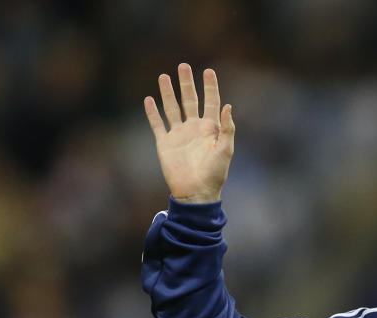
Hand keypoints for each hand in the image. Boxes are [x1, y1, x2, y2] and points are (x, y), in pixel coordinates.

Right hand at [144, 63, 234, 203]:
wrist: (196, 193)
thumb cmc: (215, 174)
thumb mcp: (226, 150)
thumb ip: (227, 128)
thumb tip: (228, 105)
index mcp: (211, 129)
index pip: (211, 102)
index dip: (210, 86)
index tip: (209, 71)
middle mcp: (194, 128)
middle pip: (190, 100)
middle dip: (187, 83)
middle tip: (183, 66)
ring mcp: (179, 135)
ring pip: (172, 108)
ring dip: (168, 93)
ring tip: (163, 76)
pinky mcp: (165, 144)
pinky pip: (157, 125)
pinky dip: (152, 113)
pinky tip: (149, 99)